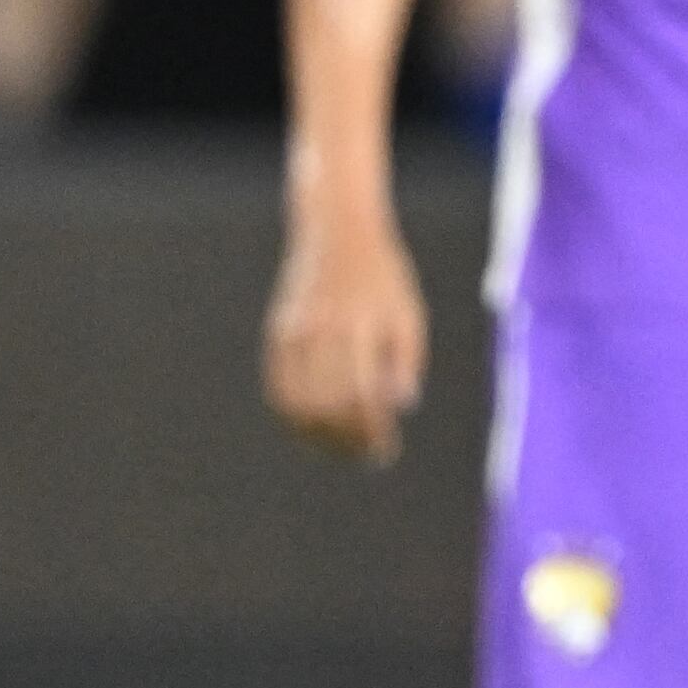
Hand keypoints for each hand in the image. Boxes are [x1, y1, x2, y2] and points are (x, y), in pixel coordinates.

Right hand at [266, 213, 428, 464]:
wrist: (337, 232)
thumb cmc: (384, 277)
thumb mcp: (409, 314)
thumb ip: (406, 361)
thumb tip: (401, 408)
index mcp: (360, 327)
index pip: (362, 398)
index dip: (372, 432)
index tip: (385, 450)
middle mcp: (322, 331)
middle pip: (327, 408)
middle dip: (347, 441)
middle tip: (366, 455)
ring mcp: (294, 333)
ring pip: (297, 405)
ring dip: (318, 437)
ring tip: (340, 448)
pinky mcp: (278, 334)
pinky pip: (278, 388)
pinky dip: (293, 417)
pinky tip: (315, 428)